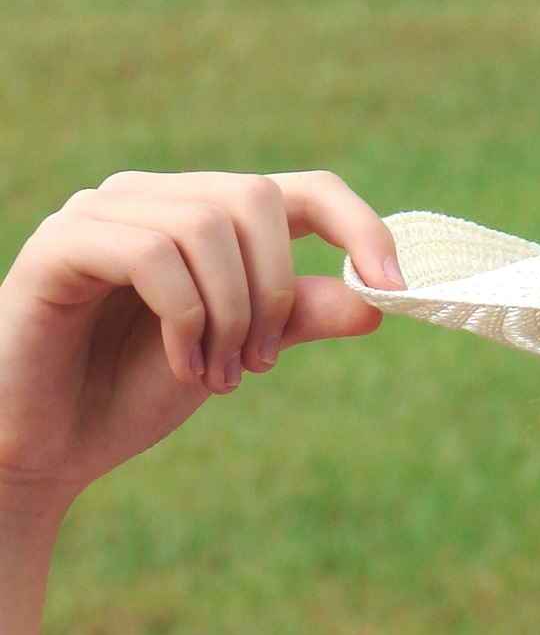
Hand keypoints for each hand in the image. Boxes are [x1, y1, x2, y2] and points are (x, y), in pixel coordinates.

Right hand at [0, 170, 399, 514]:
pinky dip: (184, 319)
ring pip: (206, 226)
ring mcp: (102, 213)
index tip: (397, 288)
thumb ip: (297, 317)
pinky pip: (150, 254)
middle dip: (275, 291)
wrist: (46, 445)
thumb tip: (376, 299)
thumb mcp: (237, 354)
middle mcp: (152, 198)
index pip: (298, 189)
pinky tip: (182, 369)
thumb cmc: (131, 392)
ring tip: (214, 377)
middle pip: (256, 197)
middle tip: (258, 366)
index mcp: (202, 217)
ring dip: (229, 315)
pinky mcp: (60, 245)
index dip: (358, 225)